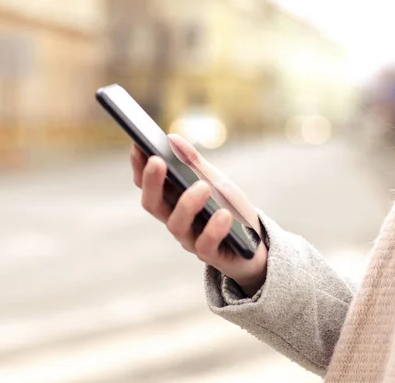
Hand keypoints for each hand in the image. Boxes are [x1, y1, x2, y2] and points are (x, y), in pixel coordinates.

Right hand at [130, 134, 267, 295]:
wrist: (256, 242)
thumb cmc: (230, 208)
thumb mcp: (215, 181)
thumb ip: (194, 163)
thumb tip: (171, 138)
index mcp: (173, 201)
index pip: (148, 185)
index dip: (139, 168)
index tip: (137, 145)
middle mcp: (176, 220)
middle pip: (153, 204)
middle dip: (152, 182)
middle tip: (157, 160)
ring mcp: (191, 239)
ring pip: (177, 225)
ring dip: (187, 203)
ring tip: (203, 186)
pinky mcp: (211, 255)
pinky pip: (206, 245)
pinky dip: (214, 229)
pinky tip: (224, 215)